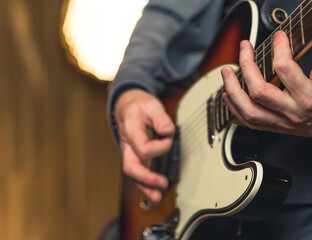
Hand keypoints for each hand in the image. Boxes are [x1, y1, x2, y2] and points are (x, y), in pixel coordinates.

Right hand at [114, 89, 174, 205]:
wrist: (127, 107)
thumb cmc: (139, 107)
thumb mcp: (152, 105)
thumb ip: (160, 117)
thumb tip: (167, 131)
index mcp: (131, 130)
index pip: (143, 147)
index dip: (159, 147)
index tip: (168, 138)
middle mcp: (128, 145)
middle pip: (130, 167)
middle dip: (146, 178)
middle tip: (162, 183)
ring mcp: (131, 153)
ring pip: (133, 175)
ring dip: (145, 188)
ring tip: (157, 199)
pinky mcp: (136, 158)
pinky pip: (138, 175)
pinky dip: (145, 186)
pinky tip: (153, 196)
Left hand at [222, 30, 311, 140]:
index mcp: (309, 96)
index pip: (285, 70)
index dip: (279, 49)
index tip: (278, 37)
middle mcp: (293, 111)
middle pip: (259, 91)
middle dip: (246, 67)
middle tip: (244, 49)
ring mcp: (282, 121)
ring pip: (249, 111)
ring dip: (233, 91)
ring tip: (226, 74)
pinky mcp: (276, 127)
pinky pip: (250, 122)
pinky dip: (235, 110)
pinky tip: (228, 97)